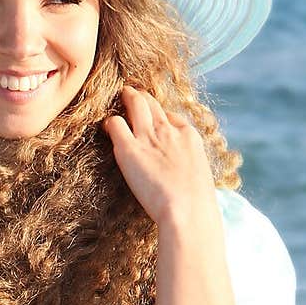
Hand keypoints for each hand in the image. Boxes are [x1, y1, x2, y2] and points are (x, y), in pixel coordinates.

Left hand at [103, 85, 215, 225]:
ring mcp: (148, 136)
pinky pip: (115, 123)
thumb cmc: (195, 204)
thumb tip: (180, 175)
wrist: (188, 210)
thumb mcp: (198, 177)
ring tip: (119, 96)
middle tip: (130, 94)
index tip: (153, 119)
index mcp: (188, 136)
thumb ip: (187, 167)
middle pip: (152, 103)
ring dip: (126, 98)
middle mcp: (168, 130)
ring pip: (135, 103)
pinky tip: (107, 128)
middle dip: (141, 97)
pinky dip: (110, 123)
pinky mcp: (129, 148)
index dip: (159, 116)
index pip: (171, 116)